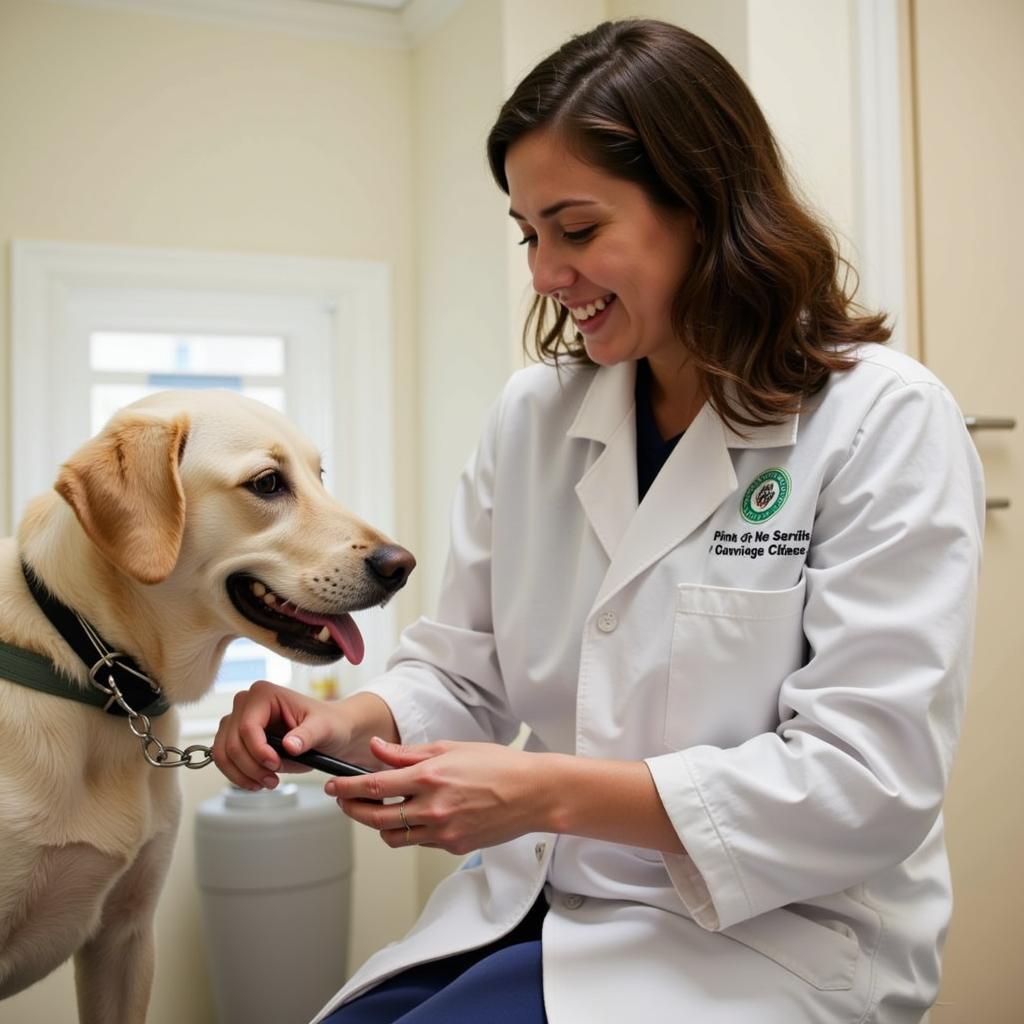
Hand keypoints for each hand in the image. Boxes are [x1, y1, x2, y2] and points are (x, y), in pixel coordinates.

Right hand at [212, 680, 353, 790]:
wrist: (331, 732)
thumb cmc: (329, 724)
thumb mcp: (325, 728)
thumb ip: (307, 735)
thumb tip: (290, 745)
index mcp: (264, 693)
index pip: (247, 727)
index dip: (258, 751)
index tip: (276, 765)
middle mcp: (245, 703)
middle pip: (232, 743)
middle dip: (251, 767)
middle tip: (273, 780)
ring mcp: (237, 720)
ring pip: (223, 754)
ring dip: (242, 775)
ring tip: (267, 783)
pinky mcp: (235, 738)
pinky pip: (224, 760)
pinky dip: (238, 775)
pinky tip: (257, 782)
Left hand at [328, 738, 553, 854]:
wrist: (533, 793)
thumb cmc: (497, 765)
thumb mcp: (450, 748)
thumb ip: (408, 754)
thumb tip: (377, 751)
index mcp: (430, 777)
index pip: (374, 787)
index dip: (347, 788)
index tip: (332, 786)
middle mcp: (433, 807)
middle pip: (375, 817)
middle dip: (353, 809)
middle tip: (344, 801)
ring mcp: (443, 831)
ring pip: (393, 836)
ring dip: (380, 824)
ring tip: (380, 810)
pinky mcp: (453, 846)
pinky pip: (419, 842)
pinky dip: (412, 830)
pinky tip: (418, 816)